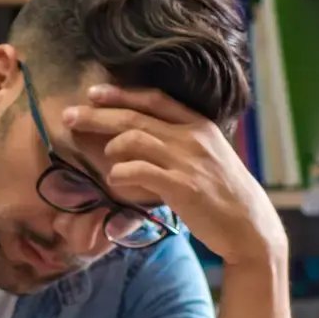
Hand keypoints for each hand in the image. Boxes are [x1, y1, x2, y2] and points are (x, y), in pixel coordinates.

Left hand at [63, 85, 286, 267]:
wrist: (249, 225)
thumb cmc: (222, 192)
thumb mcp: (206, 156)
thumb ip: (177, 142)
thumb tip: (133, 137)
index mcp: (199, 125)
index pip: (155, 99)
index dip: (121, 93)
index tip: (93, 92)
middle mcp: (193, 137)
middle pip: (135, 117)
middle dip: (97, 115)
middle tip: (68, 117)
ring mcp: (188, 161)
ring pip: (134, 139)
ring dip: (111, 147)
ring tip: (106, 158)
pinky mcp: (183, 186)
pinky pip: (139, 171)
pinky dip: (120, 174)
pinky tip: (114, 180)